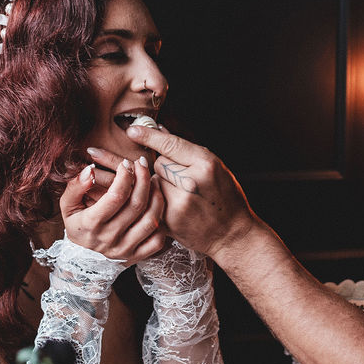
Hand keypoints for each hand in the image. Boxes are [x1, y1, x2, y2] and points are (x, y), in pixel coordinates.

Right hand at [59, 157, 165, 265]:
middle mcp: (108, 238)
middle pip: (136, 205)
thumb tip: (91, 170)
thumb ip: (76, 186)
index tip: (127, 163)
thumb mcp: (68, 205)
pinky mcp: (136, 256)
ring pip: (150, 220)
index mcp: (91, 223)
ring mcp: (124, 249)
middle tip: (144, 165)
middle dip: (143, 179)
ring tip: (154, 182)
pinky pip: (157, 240)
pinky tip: (156, 207)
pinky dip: (161, 223)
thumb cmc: (78, 223)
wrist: (82, 256)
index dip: (125, 176)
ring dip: (156, 197)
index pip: (115, 196)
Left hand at [124, 125, 257, 258]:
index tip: (132, 130)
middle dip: (166, 168)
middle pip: (158, 163)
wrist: (231, 234)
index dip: (149, 136)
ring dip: (161, 185)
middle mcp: (190, 183)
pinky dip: (158, 201)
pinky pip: (151, 201)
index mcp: (205, 165)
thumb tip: (159, 130)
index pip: (170, 145)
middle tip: (184, 180)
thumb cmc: (226, 198)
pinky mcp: (167, 220)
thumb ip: (187, 150)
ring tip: (182, 195)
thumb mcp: (216, 167)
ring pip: (153, 181)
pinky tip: (176, 207)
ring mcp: (177, 203)